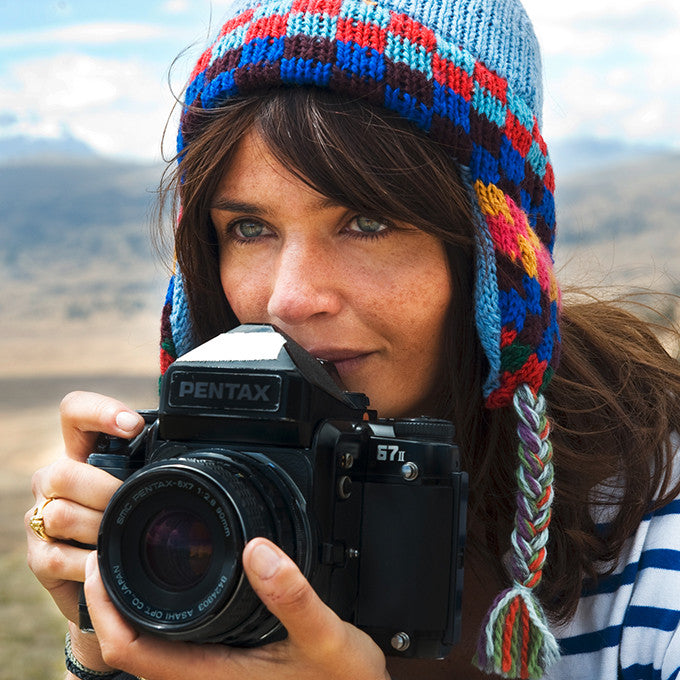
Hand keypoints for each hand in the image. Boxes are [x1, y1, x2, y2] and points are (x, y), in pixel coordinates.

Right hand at [25, 391, 145, 668]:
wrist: (116, 577)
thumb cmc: (139, 518)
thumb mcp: (149, 484)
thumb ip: (158, 464)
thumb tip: (199, 450)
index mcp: (84, 450)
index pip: (76, 411)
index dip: (100, 411)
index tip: (134, 426)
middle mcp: (55, 478)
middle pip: (63, 472)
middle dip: (104, 490)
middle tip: (133, 503)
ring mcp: (42, 516)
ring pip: (59, 514)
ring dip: (97, 528)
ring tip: (122, 536)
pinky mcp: (39, 556)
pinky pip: (57, 557)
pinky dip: (88, 564)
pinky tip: (105, 563)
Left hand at [84, 537, 389, 679]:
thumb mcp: (326, 636)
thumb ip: (293, 596)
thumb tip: (257, 549)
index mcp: (212, 674)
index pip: (129, 649)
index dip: (104, 606)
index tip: (103, 560)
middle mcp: (203, 679)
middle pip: (128, 647)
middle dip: (109, 599)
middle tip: (112, 547)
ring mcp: (213, 675)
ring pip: (150, 646)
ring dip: (132, 605)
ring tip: (134, 558)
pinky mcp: (225, 668)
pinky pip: (175, 643)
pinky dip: (161, 612)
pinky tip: (180, 585)